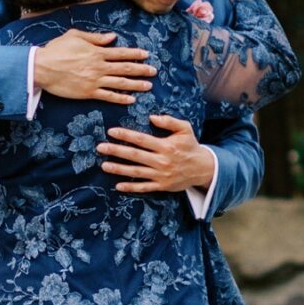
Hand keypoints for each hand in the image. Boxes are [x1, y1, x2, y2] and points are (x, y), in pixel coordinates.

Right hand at [32, 31, 154, 105]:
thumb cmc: (56, 49)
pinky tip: (131, 100)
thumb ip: (95, 37)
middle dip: (141, 70)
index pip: (121, 52)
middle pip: (125, 68)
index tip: (146, 55)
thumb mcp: (75, 36)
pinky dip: (121, 98)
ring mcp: (95, 81)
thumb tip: (112, 37)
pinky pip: (109, 96)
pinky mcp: (88, 92)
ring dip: (136, 85)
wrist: (42, 67)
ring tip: (148, 86)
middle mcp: (99, 66)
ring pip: (121, 83)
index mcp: (97, 52)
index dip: (136, 53)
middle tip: (153, 71)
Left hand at [97, 115, 215, 195]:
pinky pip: (144, 188)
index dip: (126, 135)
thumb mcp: (185, 129)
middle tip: (100, 147)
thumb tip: (152, 117)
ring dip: (119, 169)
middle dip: (116, 151)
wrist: (203, 169)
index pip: (142, 139)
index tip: (111, 131)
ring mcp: (161, 175)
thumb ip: (170, 121)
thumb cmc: (190, 146)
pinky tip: (118, 186)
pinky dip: (131, 187)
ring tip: (104, 165)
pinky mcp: (162, 186)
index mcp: (166, 146)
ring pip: (136, 172)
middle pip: (135, 155)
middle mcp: (162, 161)